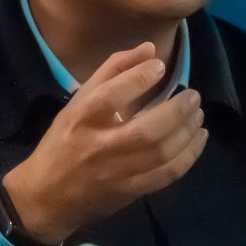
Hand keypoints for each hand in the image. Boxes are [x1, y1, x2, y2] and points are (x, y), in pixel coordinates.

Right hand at [2, 42, 207, 244]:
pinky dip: (188, 156)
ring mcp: (116, 173)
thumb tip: (149, 49)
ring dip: (187, 132)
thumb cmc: (63, 142)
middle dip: (176, 111)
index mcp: (80, 120)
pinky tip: (198, 139)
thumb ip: (112, 72)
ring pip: (161, 154)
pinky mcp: (130, 191)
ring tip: (198, 115)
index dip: (138, 78)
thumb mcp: (77, 103)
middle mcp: (98, 146)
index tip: (160, 66)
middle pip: (145, 131)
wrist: (48, 196)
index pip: (110, 96)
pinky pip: (166, 175)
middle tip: (193, 96)